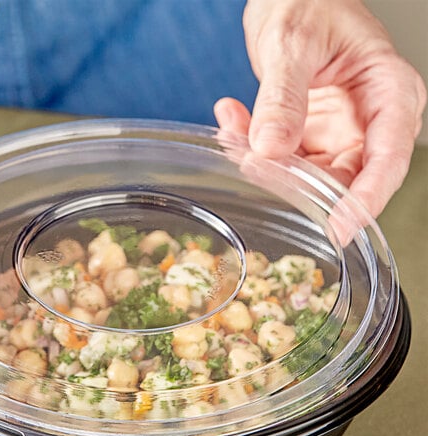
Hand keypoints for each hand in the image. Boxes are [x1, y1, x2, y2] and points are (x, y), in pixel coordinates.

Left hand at [214, 0, 425, 217]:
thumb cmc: (308, 3)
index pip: (388, 159)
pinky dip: (253, 147)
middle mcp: (370, 121)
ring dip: (265, 162)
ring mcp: (339, 133)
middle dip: (295, 181)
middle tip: (252, 164)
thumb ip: (283, 97)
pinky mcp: (310, 137)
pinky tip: (231, 121)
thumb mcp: (293, 44)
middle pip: (346, 177)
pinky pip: (283, 160)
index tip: (338, 227)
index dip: (365, 199)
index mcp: (390, 93)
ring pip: (308, 175)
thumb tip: (271, 148)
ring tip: (234, 131)